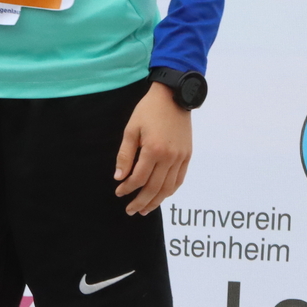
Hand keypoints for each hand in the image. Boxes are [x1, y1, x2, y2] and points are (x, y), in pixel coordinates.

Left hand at [113, 82, 191, 214]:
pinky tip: (162, 196)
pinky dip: (170, 191)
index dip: (127, 188)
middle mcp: (169, 157)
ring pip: (168, 188)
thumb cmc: (149, 110)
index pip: (139, 178)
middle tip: (130, 210)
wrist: (174, 96)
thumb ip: (125, 155)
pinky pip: (179, 179)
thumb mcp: (131, 129)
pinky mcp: (187, 155)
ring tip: (145, 210)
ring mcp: (180, 157)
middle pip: (154, 188)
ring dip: (156, 201)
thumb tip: (119, 177)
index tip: (119, 192)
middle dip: (141, 201)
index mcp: (153, 150)